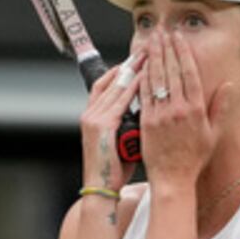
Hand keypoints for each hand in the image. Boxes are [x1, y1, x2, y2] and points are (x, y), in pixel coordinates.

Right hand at [81, 53, 141, 193]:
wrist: (101, 189)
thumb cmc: (114, 170)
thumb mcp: (118, 143)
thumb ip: (126, 126)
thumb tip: (143, 115)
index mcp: (92, 117)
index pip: (106, 84)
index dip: (121, 71)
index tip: (137, 60)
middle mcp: (90, 113)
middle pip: (111, 80)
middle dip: (129, 64)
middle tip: (146, 49)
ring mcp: (94, 118)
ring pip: (116, 85)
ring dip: (133, 69)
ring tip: (149, 55)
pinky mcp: (101, 125)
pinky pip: (120, 100)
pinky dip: (133, 86)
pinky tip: (146, 76)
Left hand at [136, 34, 216, 185]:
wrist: (173, 179)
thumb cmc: (193, 158)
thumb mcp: (214, 134)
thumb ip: (221, 108)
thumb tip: (229, 86)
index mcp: (196, 110)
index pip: (190, 73)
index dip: (184, 52)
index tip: (179, 37)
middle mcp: (178, 109)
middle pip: (172, 71)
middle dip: (167, 48)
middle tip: (162, 30)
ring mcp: (161, 115)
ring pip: (157, 78)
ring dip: (154, 56)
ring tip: (152, 40)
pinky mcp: (147, 121)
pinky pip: (144, 93)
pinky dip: (143, 76)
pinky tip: (141, 64)